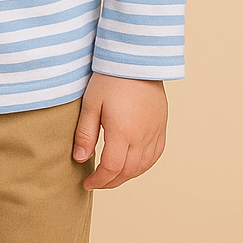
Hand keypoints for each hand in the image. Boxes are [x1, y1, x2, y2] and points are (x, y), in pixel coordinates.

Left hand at [72, 73, 167, 189]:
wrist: (137, 60)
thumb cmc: (110, 79)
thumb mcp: (91, 104)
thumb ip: (85, 134)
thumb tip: (80, 159)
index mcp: (123, 132)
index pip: (112, 168)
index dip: (99, 181)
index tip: (87, 183)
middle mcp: (142, 136)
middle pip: (128, 171)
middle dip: (110, 182)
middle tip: (96, 182)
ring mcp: (154, 132)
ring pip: (143, 166)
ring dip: (126, 176)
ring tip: (111, 176)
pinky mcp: (161, 126)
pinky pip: (155, 155)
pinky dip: (143, 165)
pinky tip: (133, 165)